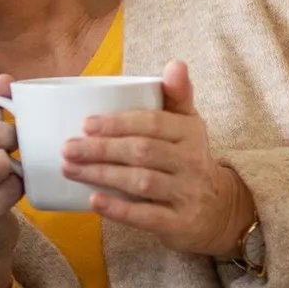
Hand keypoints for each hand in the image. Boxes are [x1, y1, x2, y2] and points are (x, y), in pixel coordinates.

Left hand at [61, 61, 254, 256]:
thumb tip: (176, 63)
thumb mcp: (188, 125)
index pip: (153, 123)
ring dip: (102, 175)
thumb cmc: (189, 159)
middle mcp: (192, 162)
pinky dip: (119, 209)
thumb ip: (177, 95)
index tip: (86, 124)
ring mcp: (187, 194)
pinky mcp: (180, 223)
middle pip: (142, 152)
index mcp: (189, 132)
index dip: (118, 123)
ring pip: (141, 182)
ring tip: (70, 169)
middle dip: (101, 149)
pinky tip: (94, 201)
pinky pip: (147, 216)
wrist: (221, 210)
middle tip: (67, 148)